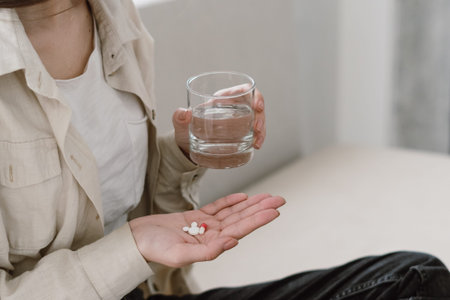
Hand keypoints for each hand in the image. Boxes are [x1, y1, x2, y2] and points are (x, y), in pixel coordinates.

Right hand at [129, 193, 284, 267]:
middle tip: (279, 199)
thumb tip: (232, 243)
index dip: (258, 219)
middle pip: (241, 220)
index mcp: (210, 245)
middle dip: (260, 209)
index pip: (240, 230)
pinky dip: (229, 202)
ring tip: (266, 196)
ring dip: (249, 204)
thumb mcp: (179, 255)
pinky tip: (242, 197)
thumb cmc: (153, 249)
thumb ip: (207, 252)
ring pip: (232, 212)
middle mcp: (211, 235)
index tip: (275, 210)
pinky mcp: (194, 218)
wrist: (135, 240)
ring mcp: (203, 226)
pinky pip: (216, 208)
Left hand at [172, 87, 265, 153]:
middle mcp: (234, 108)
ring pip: (257, 121)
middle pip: (255, 107)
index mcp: (223, 98)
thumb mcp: (181, 124)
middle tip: (256, 128)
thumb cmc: (185, 130)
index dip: (255, 96)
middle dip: (260, 117)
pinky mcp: (241, 135)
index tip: (257, 106)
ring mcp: (239, 122)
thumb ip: (179, 118)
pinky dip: (257, 140)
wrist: (187, 148)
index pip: (244, 91)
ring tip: (257, 142)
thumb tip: (183, 113)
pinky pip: (253, 135)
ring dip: (261, 130)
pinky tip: (256, 146)